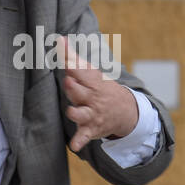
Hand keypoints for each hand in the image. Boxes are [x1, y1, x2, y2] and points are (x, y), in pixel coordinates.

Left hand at [60, 35, 138, 152]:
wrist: (125, 111)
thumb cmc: (100, 88)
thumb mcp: (92, 73)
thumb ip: (74, 57)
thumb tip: (59, 39)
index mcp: (93, 82)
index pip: (82, 72)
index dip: (72, 65)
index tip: (64, 56)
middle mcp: (93, 98)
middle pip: (81, 92)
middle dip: (74, 88)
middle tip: (68, 82)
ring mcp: (92, 114)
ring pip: (82, 114)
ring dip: (76, 113)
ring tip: (71, 111)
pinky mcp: (90, 129)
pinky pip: (84, 136)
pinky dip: (80, 141)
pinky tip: (74, 146)